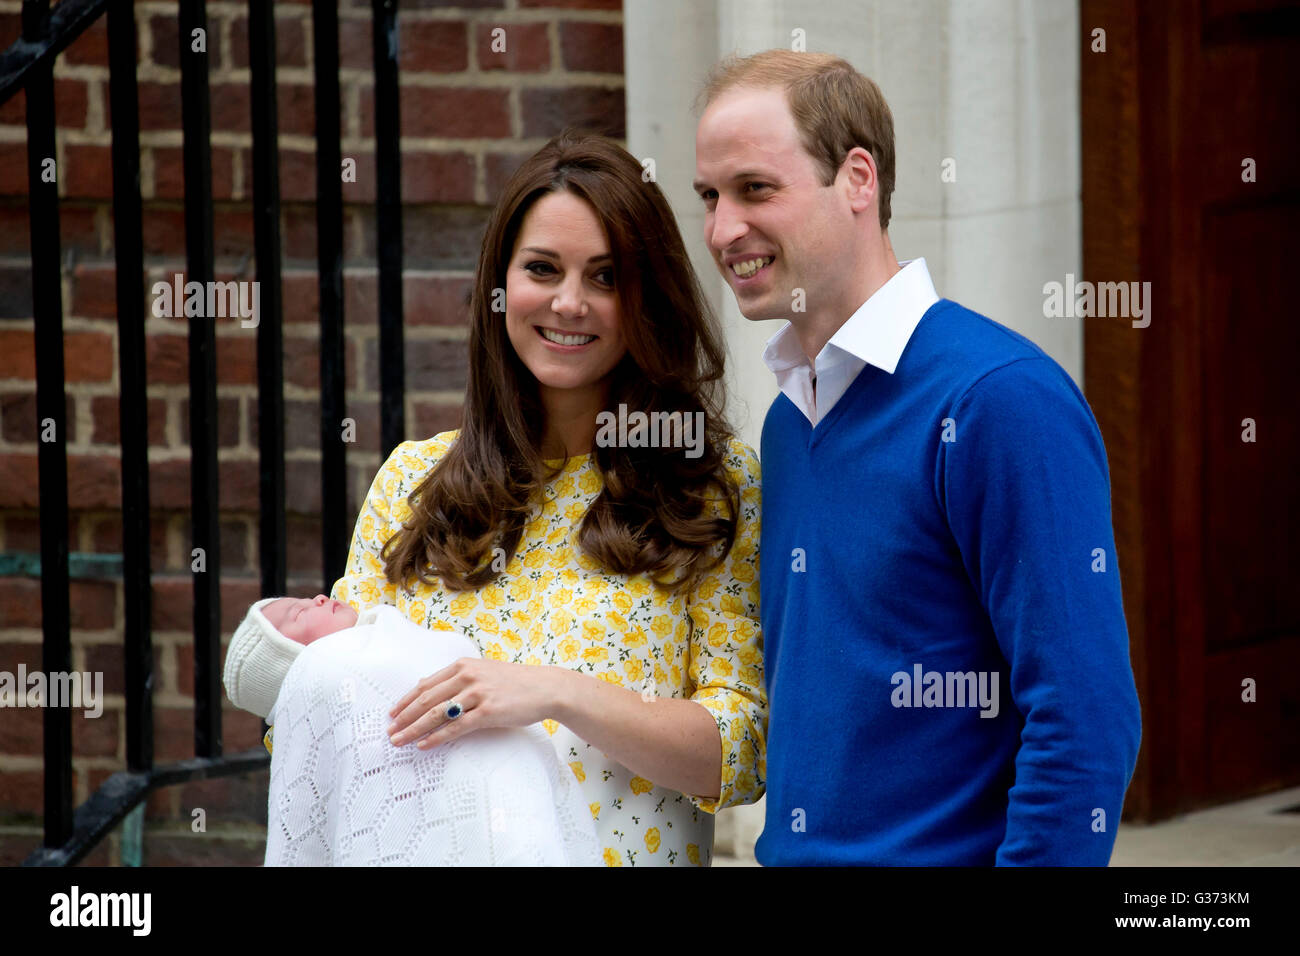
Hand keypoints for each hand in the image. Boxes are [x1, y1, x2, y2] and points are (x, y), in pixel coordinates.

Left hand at [386, 658, 566, 749]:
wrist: (545, 687)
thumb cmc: (515, 682)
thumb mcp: (485, 672)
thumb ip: (461, 679)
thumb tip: (433, 691)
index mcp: (463, 665)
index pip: (426, 684)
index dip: (406, 700)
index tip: (392, 714)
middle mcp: (467, 677)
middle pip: (426, 699)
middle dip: (404, 717)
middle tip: (389, 731)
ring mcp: (477, 694)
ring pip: (436, 714)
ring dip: (414, 729)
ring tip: (400, 741)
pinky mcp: (488, 712)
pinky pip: (456, 728)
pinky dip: (437, 737)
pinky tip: (424, 745)